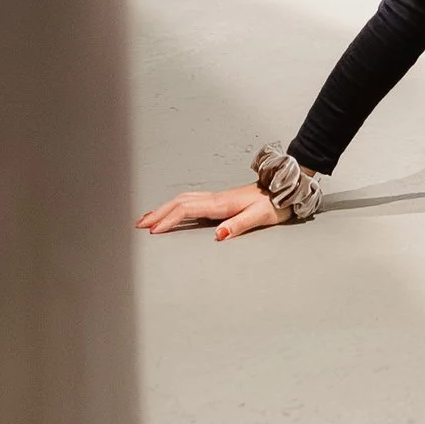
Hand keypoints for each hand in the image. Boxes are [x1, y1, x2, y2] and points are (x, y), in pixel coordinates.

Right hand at [137, 182, 284, 242]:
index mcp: (222, 203)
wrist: (286, 188)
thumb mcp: (260, 216)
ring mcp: (217, 198)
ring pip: (183, 200)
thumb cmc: (275, 203)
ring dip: (164, 208)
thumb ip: (239, 225)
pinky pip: (191, 201)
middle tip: (138, 225)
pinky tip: (172, 212)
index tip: (152, 231)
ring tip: (147, 219)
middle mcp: (216, 198)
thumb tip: (218, 235)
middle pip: (179, 202)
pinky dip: (176, 206)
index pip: (187, 209)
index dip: (168, 220)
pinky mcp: (221, 200)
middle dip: (158, 213)